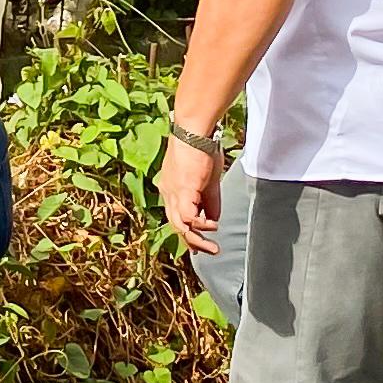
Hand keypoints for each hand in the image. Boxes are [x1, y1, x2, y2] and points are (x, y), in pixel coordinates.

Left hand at [158, 132, 222, 252]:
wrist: (193, 131)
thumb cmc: (201, 148)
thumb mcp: (208, 181)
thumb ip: (209, 201)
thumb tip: (214, 219)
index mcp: (171, 189)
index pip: (176, 217)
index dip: (187, 232)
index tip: (198, 245)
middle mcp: (168, 193)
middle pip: (176, 226)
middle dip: (193, 242)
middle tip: (207, 251)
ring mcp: (173, 193)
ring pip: (180, 226)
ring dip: (197, 239)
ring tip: (212, 248)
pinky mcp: (182, 191)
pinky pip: (188, 217)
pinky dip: (200, 225)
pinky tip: (212, 226)